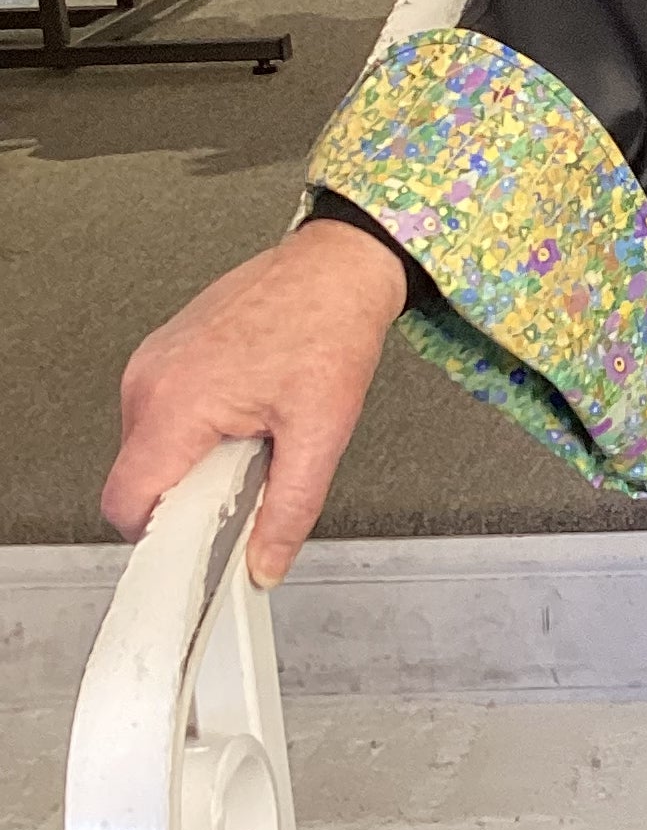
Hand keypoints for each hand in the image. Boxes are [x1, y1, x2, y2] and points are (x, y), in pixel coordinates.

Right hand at [103, 218, 408, 581]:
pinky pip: (161, 414)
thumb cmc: (328, 326)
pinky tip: (243, 413)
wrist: (338, 266)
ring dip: (191, 463)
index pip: (126, 502)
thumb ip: (288, 510)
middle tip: (244, 483)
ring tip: (251, 439)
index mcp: (176, 403)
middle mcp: (150, 380)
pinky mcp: (164, 352)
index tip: (195, 548)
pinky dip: (193, 431)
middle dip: (185, 499)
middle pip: (137, 480)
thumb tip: (265, 563)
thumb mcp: (320, 434)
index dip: (158, 539)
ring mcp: (152, 361)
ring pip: (149, 449)